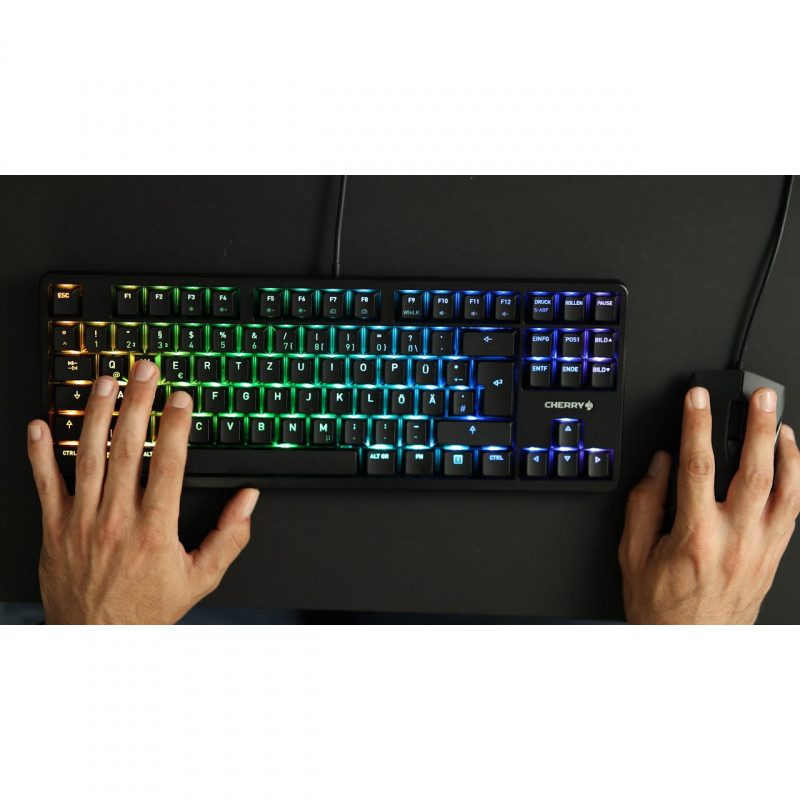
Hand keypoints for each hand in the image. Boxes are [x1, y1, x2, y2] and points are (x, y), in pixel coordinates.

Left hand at [28, 360, 258, 623]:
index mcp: (155, 528)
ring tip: (106, 381)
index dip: (176, 425)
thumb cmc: (148, 609)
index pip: (169, 463)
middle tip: (145, 370)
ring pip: (89, 455)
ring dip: (98, 413)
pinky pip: (44, 484)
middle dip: (139, 402)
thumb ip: (230, 537)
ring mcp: (81, 521)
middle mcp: (116, 518)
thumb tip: (249, 501)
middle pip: (129, 447)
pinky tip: (41, 425)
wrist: (97, 639)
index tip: (180, 397)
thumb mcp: (202, 577)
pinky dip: (40, 453)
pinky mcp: (54, 528)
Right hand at [619, 386, 799, 623]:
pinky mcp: (773, 558)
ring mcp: (760, 549)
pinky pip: (793, 512)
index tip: (697, 399)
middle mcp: (735, 540)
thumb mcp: (633, 554)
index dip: (697, 425)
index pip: (697, 466)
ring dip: (787, 452)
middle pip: (754, 471)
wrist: (689, 646)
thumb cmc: (661, 606)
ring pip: (785, 491)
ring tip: (782, 423)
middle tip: (761, 397)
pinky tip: (790, 464)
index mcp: (695, 536)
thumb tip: (659, 466)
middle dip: (758, 427)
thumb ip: (644, 504)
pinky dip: (796, 482)